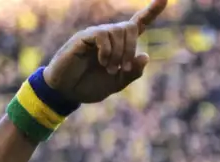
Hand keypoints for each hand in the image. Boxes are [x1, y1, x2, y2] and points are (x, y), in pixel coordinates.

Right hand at [42, 0, 166, 103]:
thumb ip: (133, 73)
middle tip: (123, 69)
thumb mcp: (117, 84)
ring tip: (110, 69)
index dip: (152, 11)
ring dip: (119, 53)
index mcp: (120, 45)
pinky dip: (107, 50)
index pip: (139, 23)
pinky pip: (103, 35)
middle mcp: (109, 36)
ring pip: (118, 31)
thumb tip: (145, 56)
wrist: (67, 92)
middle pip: (131, 27)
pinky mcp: (84, 37)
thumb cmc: (90, 86)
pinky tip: (102, 62)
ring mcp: (96, 35)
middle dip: (131, 48)